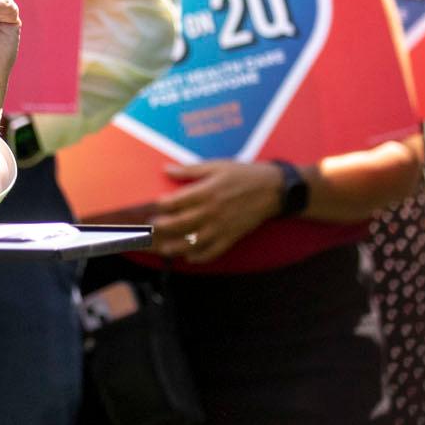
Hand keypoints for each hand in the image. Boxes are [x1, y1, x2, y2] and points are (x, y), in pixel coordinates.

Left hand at [149, 161, 282, 263]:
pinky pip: (213, 252)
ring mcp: (221, 227)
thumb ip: (190, 170)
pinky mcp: (231, 237)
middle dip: (163, 227)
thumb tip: (166, 169)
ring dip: (176, 247)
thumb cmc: (243, 174)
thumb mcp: (216, 166)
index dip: (162, 205)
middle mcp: (211, 212)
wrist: (272, 189)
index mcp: (206, 192)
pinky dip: (200, 257)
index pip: (176, 202)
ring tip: (163, 248)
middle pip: (180, 224)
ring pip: (194, 242)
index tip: (154, 206)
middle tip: (151, 227)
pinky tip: (189, 258)